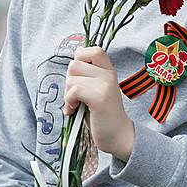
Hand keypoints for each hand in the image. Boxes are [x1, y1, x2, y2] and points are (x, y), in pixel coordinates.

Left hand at [65, 46, 135, 160]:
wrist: (117, 136)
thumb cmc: (101, 114)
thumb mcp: (97, 88)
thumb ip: (87, 75)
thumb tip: (70, 64)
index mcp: (108, 70)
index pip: (92, 50)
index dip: (79, 60)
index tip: (80, 77)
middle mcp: (109, 74)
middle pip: (74, 64)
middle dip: (69, 81)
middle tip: (76, 96)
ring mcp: (106, 85)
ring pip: (71, 78)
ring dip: (68, 94)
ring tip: (76, 104)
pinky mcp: (100, 98)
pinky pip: (74, 91)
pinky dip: (69, 102)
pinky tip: (74, 111)